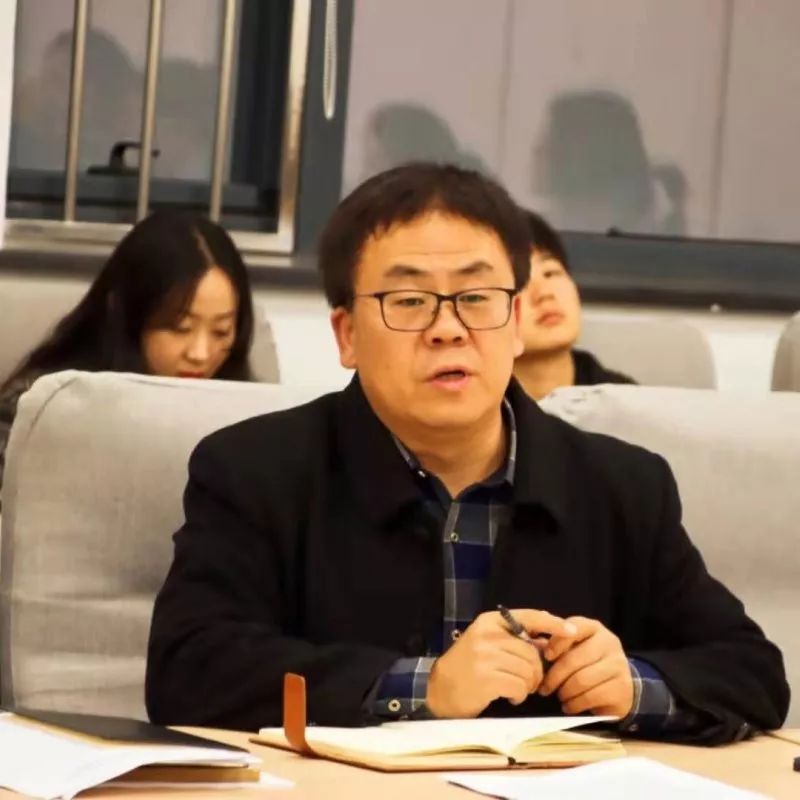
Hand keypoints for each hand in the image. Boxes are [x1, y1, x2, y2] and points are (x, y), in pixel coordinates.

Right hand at [426, 609, 576, 717]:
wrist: (439, 689)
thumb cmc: (468, 666)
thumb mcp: (488, 642)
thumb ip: (514, 638)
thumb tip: (547, 638)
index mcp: (490, 621)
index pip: (529, 616)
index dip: (553, 623)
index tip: (572, 630)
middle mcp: (487, 634)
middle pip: (532, 651)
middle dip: (536, 671)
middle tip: (528, 681)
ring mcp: (485, 656)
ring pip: (528, 671)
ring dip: (527, 685)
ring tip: (515, 688)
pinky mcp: (485, 678)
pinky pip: (519, 687)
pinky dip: (519, 695)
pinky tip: (509, 696)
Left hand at [538, 616, 633, 717]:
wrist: (618, 687)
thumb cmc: (587, 664)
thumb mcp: (573, 649)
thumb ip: (556, 644)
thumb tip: (534, 639)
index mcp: (594, 628)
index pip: (574, 627)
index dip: (557, 642)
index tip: (546, 656)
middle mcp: (609, 643)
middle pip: (574, 659)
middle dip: (554, 677)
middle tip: (544, 688)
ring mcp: (618, 665)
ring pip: (582, 680)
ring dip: (564, 692)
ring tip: (559, 696)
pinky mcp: (622, 688)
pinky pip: (591, 697)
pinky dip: (575, 704)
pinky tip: (570, 705)